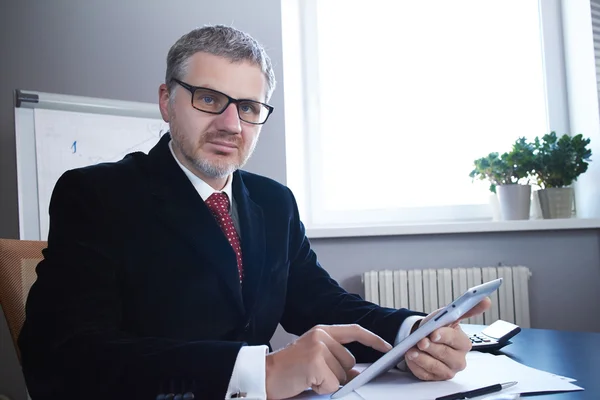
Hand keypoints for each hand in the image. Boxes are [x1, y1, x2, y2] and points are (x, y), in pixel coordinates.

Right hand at [265, 324, 391, 398]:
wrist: (264, 374)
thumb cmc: (288, 369)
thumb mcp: (314, 357)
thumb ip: (335, 359)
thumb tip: (358, 374)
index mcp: (321, 331)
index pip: (354, 331)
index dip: (373, 339)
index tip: (387, 347)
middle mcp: (321, 335)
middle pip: (350, 361)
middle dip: (338, 374)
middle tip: (315, 374)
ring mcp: (318, 348)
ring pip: (343, 375)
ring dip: (329, 382)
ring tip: (309, 377)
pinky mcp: (315, 363)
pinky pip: (333, 384)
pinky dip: (322, 389)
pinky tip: (307, 382)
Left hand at [406, 297, 491, 380]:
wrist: (422, 338)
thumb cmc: (436, 327)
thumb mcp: (448, 315)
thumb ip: (466, 309)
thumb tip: (486, 300)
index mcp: (464, 343)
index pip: (456, 340)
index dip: (444, 336)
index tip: (434, 333)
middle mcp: (458, 360)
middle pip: (445, 355)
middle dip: (431, 347)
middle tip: (420, 341)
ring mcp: (447, 370)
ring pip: (435, 367)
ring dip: (421, 358)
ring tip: (411, 350)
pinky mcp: (435, 378)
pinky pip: (424, 374)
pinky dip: (416, 365)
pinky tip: (411, 357)